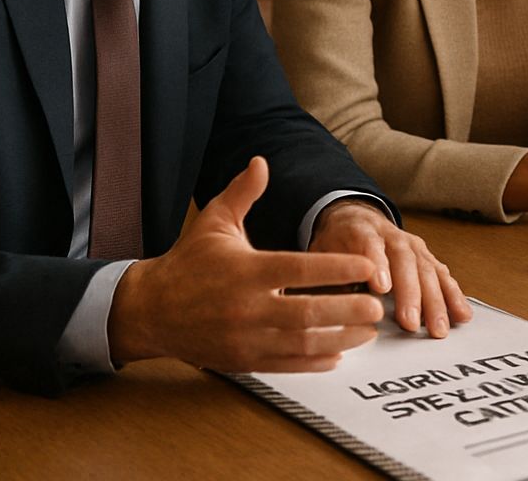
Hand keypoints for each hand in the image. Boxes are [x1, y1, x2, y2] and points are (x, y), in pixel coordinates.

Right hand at [110, 156, 383, 372]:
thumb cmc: (189, 262)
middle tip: (377, 305)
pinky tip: (338, 353)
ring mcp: (244, 338)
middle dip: (348, 310)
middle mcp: (246, 307)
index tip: (368, 266)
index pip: (300, 269)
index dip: (337, 268)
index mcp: (246, 270)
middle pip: (307, 313)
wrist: (149, 310)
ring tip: (368, 330)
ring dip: (340, 339)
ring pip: (301, 344)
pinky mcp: (242, 361)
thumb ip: (242, 193)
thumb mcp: (214, 222)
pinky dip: (315, 363)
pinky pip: (286, 365)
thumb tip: (261, 161)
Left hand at [310, 199, 471, 336]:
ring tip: (439, 328)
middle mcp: (392, 236)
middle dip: (410, 294)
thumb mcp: (319, 254)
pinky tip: (461, 314)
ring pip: (428, 270)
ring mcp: (413, 245)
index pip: (370, 245)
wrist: (354, 217)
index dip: (378, 265)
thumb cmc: (336, 243)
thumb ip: (326, 278)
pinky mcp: (426, 257)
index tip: (381, 287)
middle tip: (411, 323)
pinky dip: (453, 295)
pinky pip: (443, 275)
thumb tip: (328, 308)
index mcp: (361, 231)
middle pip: (405, 261)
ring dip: (436, 301)